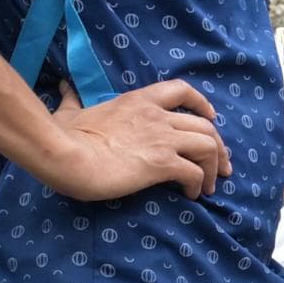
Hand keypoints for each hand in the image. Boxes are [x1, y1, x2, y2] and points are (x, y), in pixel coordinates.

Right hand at [31, 78, 233, 201]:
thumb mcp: (70, 111)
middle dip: (219, 147)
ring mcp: (162, 139)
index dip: (202, 104)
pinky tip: (191, 194)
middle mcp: (157, 116)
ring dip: (213, 167)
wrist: (64, 153)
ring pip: (208, 147)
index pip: (181, 90)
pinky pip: (194, 173)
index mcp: (139, 100)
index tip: (210, 117)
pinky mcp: (162, 163)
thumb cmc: (64, 135)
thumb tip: (63, 88)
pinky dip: (198, 184)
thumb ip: (71, 100)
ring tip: (208, 186)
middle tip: (220, 167)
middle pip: (205, 125)